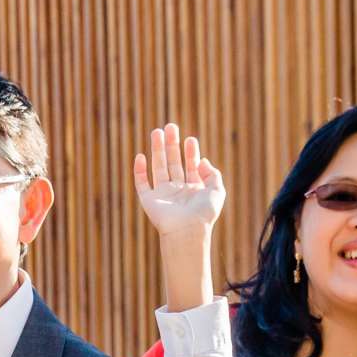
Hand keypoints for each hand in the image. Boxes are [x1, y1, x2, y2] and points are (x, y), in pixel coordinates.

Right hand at [133, 123, 226, 242]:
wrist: (187, 230)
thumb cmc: (203, 213)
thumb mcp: (217, 191)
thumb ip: (212, 174)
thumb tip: (202, 161)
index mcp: (193, 189)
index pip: (191, 166)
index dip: (191, 152)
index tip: (190, 139)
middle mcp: (177, 190)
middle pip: (173, 163)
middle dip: (172, 145)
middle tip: (171, 127)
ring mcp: (162, 195)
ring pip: (158, 167)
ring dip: (157, 150)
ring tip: (157, 132)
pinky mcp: (149, 200)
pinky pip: (141, 183)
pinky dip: (139, 170)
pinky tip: (140, 156)